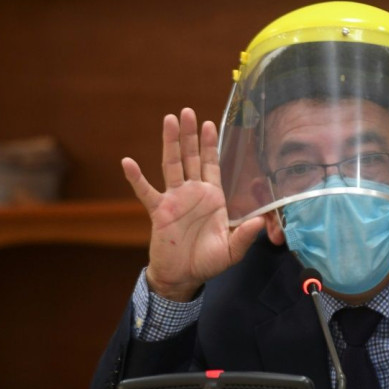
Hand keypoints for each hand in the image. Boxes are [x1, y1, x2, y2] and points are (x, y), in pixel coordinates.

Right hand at [122, 108, 264, 301]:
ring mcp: (175, 200)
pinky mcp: (159, 211)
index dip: (210, 145)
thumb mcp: (231, 251)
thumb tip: (260, 221)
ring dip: (170, 143)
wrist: (183, 276)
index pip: (211, 165)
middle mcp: (193, 193)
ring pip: (171, 165)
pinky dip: (136, 178)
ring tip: (169, 120)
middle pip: (190, 158)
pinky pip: (146, 192)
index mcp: (213, 198)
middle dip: (190, 135)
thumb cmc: (207, 262)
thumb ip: (245, 235)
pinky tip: (128, 163)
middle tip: (188, 112)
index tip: (210, 123)